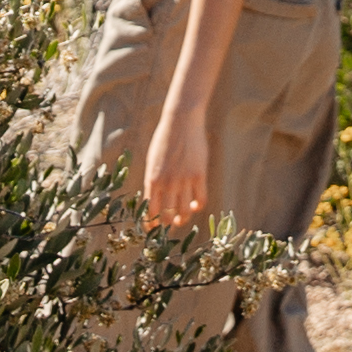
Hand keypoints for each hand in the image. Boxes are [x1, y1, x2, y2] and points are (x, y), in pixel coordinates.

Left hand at [139, 106, 213, 231]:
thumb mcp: (152, 161)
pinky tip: (194, 206)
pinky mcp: (199, 175)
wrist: (181, 121)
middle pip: (167, 216)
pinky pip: (200, 200)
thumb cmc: (164, 139)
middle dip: (166, 225)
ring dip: (182, 219)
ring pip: (183, 212)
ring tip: (180, 219)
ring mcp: (184, 180)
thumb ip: (153, 181)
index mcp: (152, 180)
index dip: (151, 224)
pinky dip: (197, 207)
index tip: (153, 230)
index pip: (150, 211)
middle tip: (168, 226)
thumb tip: (154, 201)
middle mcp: (167, 183)